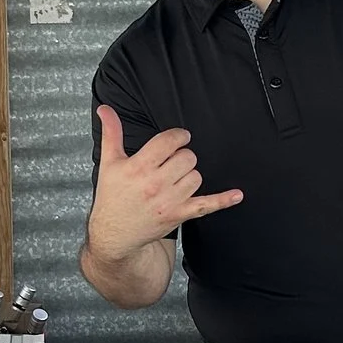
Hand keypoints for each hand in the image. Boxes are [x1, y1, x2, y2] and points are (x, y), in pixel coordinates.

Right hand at [87, 104, 243, 263]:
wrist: (114, 234)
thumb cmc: (112, 197)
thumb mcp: (109, 163)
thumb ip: (111, 133)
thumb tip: (105, 109)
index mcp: (138, 167)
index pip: (169, 141)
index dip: (178, 136)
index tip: (178, 138)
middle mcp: (155, 184)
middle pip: (187, 157)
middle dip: (182, 156)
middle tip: (171, 163)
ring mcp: (169, 201)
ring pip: (196, 176)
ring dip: (189, 174)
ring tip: (175, 179)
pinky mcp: (179, 215)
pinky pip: (206, 205)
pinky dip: (223, 201)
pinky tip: (237, 195)